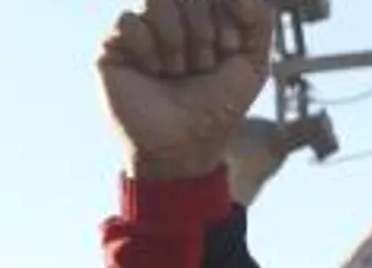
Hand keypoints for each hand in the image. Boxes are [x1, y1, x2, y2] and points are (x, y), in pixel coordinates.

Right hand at [97, 0, 273, 178]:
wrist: (186, 148)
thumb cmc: (219, 109)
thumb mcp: (253, 63)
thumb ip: (258, 19)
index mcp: (202, 15)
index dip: (225, 14)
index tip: (230, 47)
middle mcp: (170, 18)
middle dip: (203, 30)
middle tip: (202, 65)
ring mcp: (141, 30)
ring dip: (176, 40)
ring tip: (177, 71)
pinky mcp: (113, 46)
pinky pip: (128, 20)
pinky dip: (147, 49)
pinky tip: (152, 72)